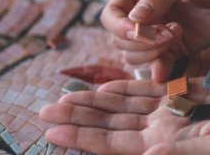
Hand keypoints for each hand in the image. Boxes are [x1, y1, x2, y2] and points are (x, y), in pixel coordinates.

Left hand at [40, 77, 209, 153]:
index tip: (51, 131)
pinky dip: (123, 90)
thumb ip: (179, 152)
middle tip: (43, 112)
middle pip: (107, 124)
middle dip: (75, 117)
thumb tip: (148, 153)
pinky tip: (104, 89)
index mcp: (160, 148)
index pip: (110, 144)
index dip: (81, 137)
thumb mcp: (208, 145)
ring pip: (119, 108)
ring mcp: (165, 115)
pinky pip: (144, 94)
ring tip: (62, 98)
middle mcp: (157, 133)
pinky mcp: (176, 99)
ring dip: (91, 102)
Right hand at [101, 0, 209, 81]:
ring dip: (153, 53)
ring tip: (178, 34)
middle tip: (171, 31)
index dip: (119, 27)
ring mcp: (151, 35)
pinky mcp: (167, 50)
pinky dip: (160, 70)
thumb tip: (134, 18)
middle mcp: (138, 16)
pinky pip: (153, 66)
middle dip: (142, 41)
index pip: (110, 15)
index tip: (138, 32)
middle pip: (119, 40)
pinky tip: (173, 67)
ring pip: (132, 56)